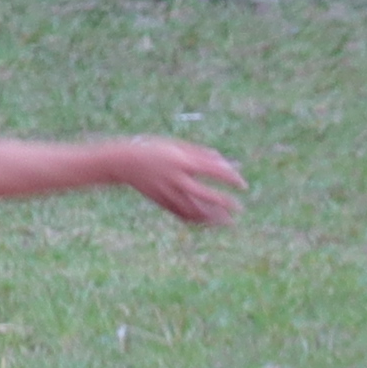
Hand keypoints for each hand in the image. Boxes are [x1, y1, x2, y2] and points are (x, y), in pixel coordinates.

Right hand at [118, 137, 244, 228]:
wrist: (124, 162)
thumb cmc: (154, 149)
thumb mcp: (177, 145)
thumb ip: (201, 153)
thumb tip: (224, 163)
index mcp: (183, 161)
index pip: (213, 171)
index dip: (230, 179)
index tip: (243, 186)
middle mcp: (177, 178)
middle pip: (205, 194)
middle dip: (224, 203)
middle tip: (239, 209)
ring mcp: (168, 192)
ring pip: (194, 209)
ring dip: (213, 217)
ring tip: (227, 221)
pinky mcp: (162, 202)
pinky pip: (182, 215)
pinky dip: (197, 219)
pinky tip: (208, 221)